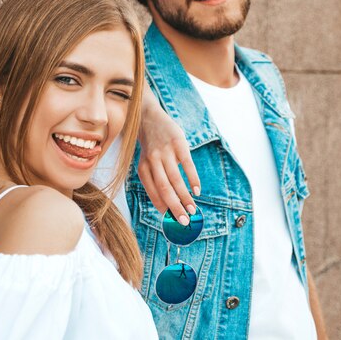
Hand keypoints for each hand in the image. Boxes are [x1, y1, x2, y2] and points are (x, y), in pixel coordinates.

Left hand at [137, 95, 200, 224]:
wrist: (149, 117)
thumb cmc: (151, 147)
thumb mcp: (147, 162)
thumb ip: (156, 180)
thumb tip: (168, 205)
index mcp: (143, 168)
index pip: (153, 192)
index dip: (163, 207)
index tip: (172, 219)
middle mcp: (152, 161)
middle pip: (165, 189)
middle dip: (175, 208)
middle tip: (185, 222)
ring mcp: (165, 152)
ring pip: (176, 180)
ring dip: (185, 197)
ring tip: (193, 210)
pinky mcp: (178, 144)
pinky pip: (187, 164)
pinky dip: (192, 179)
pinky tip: (197, 190)